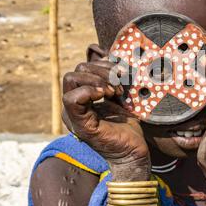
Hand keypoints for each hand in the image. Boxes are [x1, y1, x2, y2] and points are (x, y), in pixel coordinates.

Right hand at [62, 59, 150, 180]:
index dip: (100, 65)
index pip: (81, 69)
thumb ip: (109, 78)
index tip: (120, 76)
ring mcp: (74, 116)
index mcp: (82, 99)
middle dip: (100, 71)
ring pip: (71, 79)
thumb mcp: (118, 95)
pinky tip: (105, 96)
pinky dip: (89, 90)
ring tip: (113, 91)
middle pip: (75, 71)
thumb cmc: (128, 125)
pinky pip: (71, 99)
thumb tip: (105, 53)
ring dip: (96, 79)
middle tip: (118, 85)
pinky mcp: (80, 125)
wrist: (134, 151)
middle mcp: (74, 106)